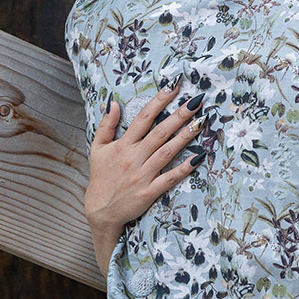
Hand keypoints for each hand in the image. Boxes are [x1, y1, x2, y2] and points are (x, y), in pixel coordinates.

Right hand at [85, 80, 206, 239]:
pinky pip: (169, 178)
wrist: (100, 211)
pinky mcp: (150, 191)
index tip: (173, 87)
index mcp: (123, 145)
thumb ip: (106, 126)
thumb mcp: (97, 149)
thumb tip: (114, 103)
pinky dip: (184, 168)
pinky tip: (198, 157)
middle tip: (196, 100)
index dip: (158, 101)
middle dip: (179, 115)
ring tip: (201, 122)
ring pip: (167, 152)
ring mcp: (143, 175)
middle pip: (159, 132)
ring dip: (184, 137)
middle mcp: (134, 157)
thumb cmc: (101, 177)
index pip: (143, 118)